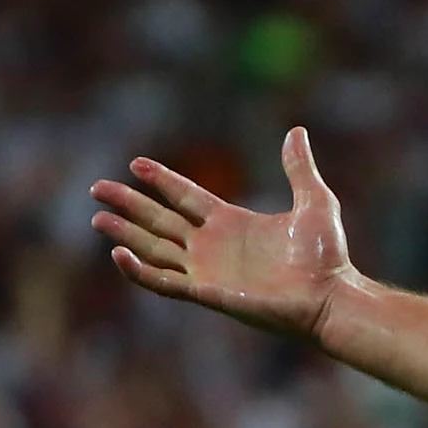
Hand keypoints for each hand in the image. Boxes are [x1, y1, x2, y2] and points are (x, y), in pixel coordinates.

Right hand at [90, 127, 358, 341]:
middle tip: (97, 188)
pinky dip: (140, 272)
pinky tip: (118, 254)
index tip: (135, 164)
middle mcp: (214, 246)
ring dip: (126, 234)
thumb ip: (299, 168)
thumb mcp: (314, 201)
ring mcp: (208, 271)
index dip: (162, 181)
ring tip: (99, 218)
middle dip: (129, 204)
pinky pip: (165, 283)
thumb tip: (296, 131)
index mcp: (232, 223)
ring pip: (155, 249)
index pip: (186, 198)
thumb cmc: (327, 257)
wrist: (331, 296)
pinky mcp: (208, 294)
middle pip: (160, 221)